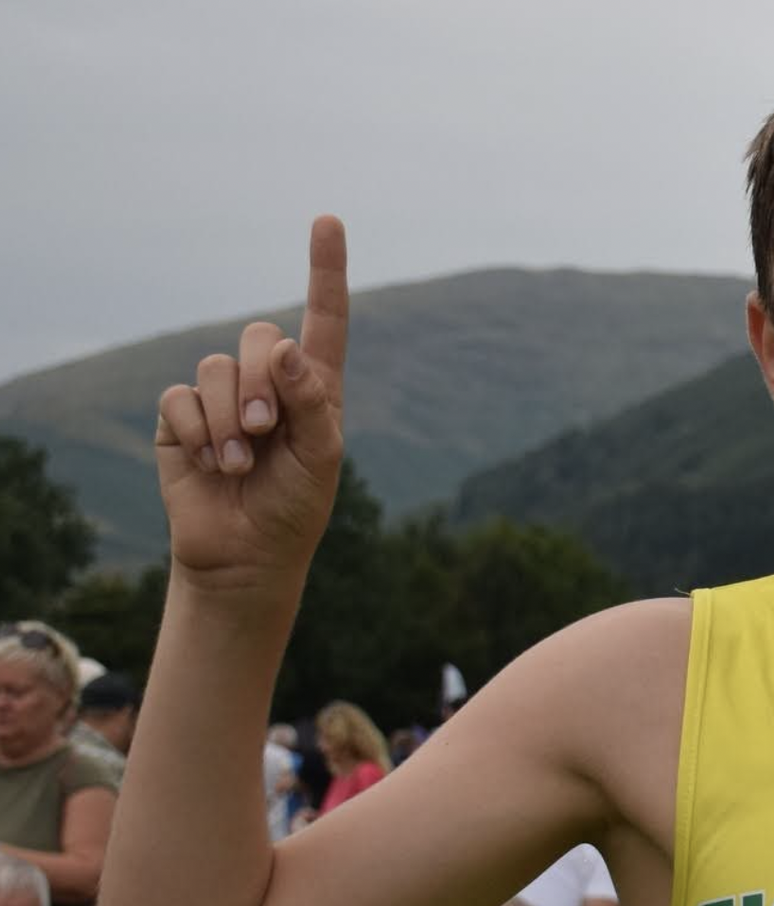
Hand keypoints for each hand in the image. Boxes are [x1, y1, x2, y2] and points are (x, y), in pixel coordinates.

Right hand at [154, 216, 349, 588]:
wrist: (247, 552)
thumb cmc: (295, 506)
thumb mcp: (321, 458)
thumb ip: (311, 402)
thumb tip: (287, 350)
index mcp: (314, 385)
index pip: (323, 318)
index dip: (325, 269)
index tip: (328, 221)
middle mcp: (267, 381)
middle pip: (258, 336)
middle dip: (262, 384)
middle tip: (267, 430)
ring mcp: (221, 397)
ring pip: (215, 368)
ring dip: (231, 419)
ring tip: (242, 461)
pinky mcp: (181, 417)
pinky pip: (180, 399)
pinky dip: (200, 433)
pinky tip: (214, 465)